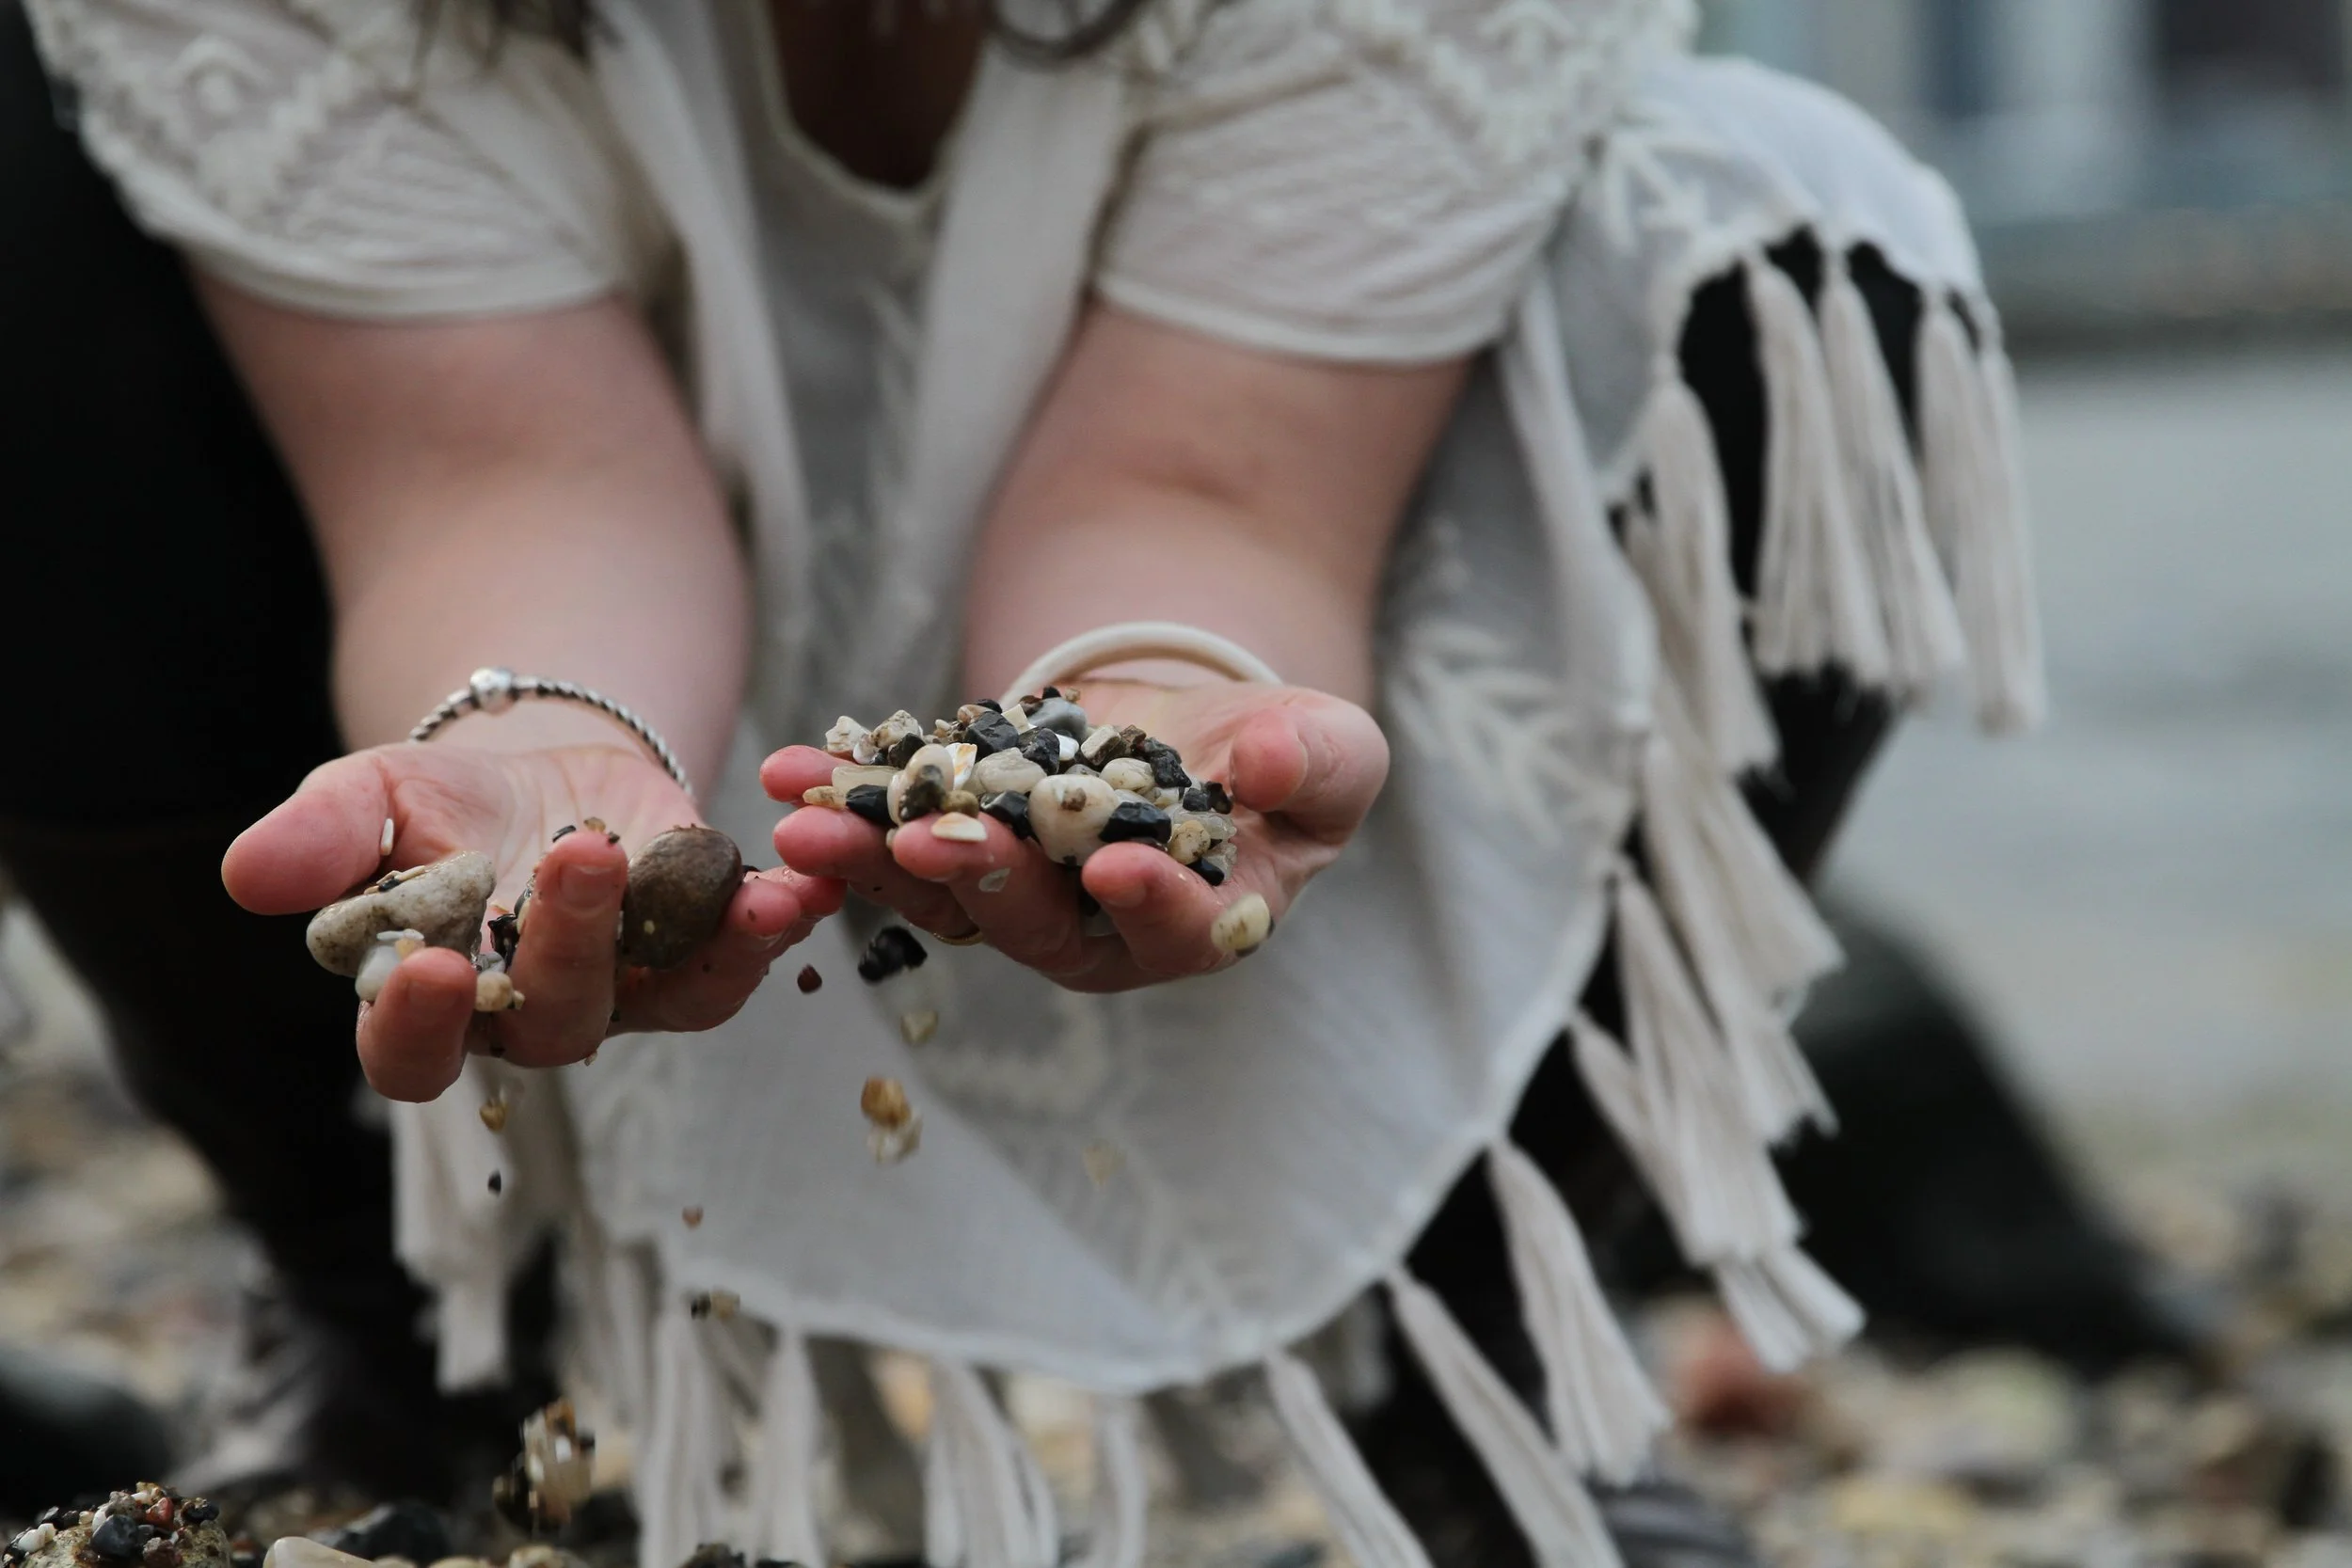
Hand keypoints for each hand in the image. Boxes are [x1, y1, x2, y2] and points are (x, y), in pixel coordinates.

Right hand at [225, 742, 842, 1100]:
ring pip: (667, 1000)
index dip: (417, 1026)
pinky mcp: (700, 959)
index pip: (409, 1056)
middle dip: (572, 940)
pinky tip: (799, 887)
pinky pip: (741, 964)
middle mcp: (531, 1020)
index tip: (429, 969)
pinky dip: (774, 927)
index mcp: (430, 1005)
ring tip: (734, 889)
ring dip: (703, 948)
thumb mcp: (368, 799)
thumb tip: (249, 877)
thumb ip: (320, 839)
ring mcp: (627, 998)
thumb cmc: (435, 806)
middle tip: (582, 853)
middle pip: (555, 1018)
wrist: (539, 773)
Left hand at [765, 682, 1386, 992]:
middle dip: (977, 879)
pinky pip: (896, 832)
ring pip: (943, 891)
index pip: (1175, 928)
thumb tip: (1266, 766)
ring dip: (874, 859)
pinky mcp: (961, 843)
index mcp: (1200, 923)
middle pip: (1033, 921)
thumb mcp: (1330, 751)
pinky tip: (792, 771)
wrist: (1202, 732)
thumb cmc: (1284, 758)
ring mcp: (1019, 893)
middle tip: (926, 843)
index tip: (1115, 864)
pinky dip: (845, 805)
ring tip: (808, 825)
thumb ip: (1313, 765)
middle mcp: (1097, 929)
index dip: (1148, 900)